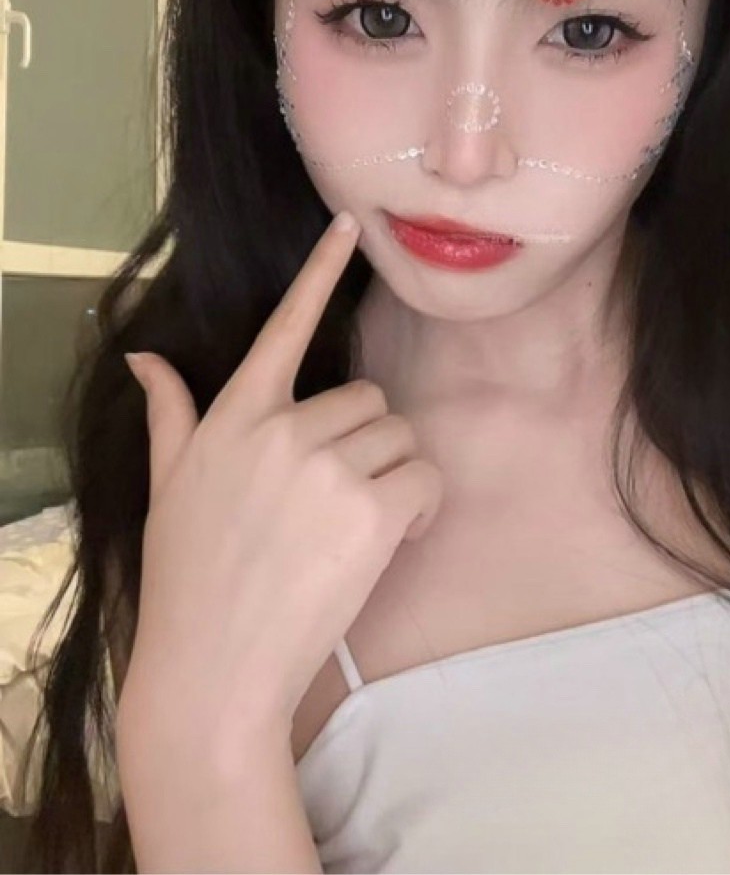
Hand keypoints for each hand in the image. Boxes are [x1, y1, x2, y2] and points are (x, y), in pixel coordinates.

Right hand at [115, 213, 443, 755]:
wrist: (212, 667)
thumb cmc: (188, 577)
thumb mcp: (169, 486)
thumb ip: (170, 414)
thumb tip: (143, 357)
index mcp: (235, 416)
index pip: (285, 326)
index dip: (320, 270)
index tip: (349, 223)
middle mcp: (282, 428)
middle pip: (365, 399)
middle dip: (363, 445)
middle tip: (336, 501)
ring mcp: (328, 466)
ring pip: (397, 437)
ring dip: (393, 476)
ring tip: (356, 527)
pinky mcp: (370, 509)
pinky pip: (425, 477)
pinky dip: (421, 507)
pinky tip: (393, 539)